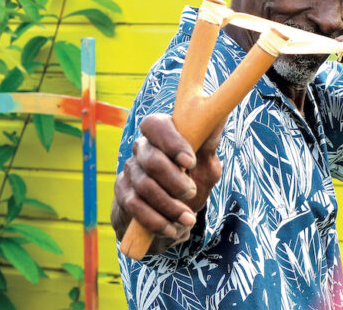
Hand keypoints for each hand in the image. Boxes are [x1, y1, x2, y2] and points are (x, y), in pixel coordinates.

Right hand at [111, 113, 222, 252]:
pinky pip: (135, 206)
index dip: (170, 142)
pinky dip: (156, 220)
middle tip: (191, 193)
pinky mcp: (122, 195)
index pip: (154, 125)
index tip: (190, 161)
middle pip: (151, 158)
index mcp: (161, 134)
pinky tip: (172, 228)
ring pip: (144, 185)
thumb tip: (220, 114)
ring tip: (188, 218)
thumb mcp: (206, 166)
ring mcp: (129, 171)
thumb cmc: (191, 184)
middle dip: (175, 181)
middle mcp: (142, 148)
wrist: (172, 220)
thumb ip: (209, 143)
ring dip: (170, 205)